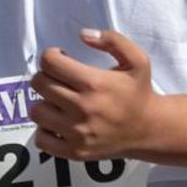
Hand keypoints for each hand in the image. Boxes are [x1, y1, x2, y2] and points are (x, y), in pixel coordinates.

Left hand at [29, 29, 157, 160]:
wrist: (149, 129)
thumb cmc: (139, 92)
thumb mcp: (136, 59)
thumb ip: (113, 40)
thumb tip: (83, 34)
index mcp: (94, 83)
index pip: (50, 62)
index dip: (51, 55)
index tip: (61, 57)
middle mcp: (82, 108)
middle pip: (39, 84)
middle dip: (46, 75)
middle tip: (59, 78)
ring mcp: (77, 133)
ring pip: (37, 111)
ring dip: (44, 102)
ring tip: (58, 101)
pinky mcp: (75, 151)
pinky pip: (41, 140)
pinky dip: (45, 130)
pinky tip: (58, 122)